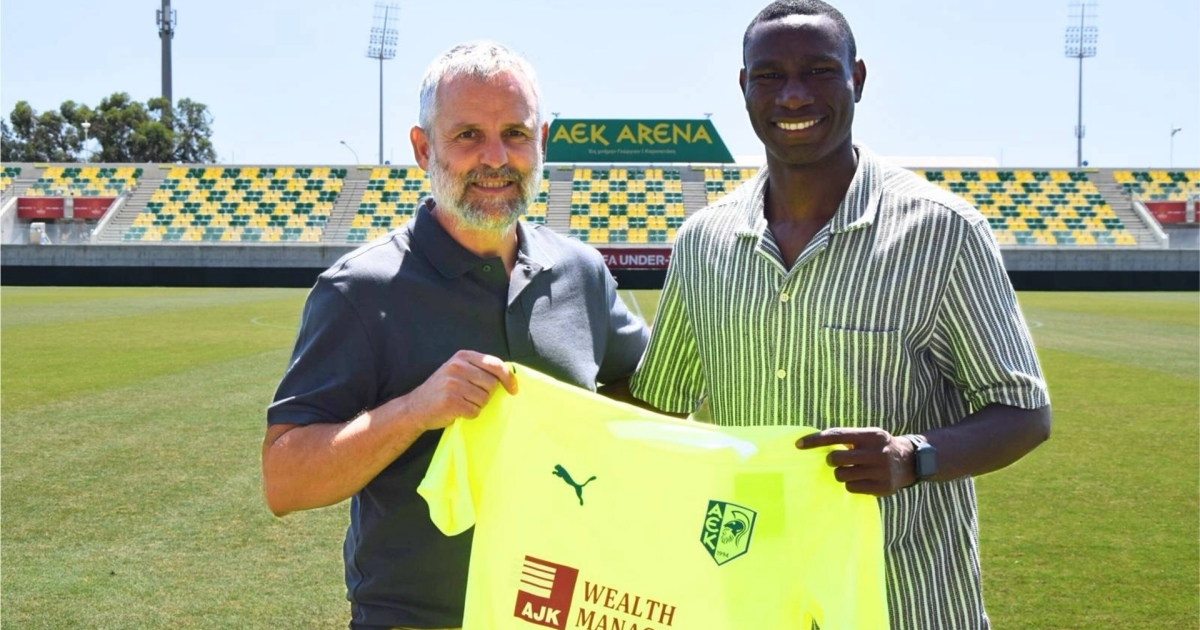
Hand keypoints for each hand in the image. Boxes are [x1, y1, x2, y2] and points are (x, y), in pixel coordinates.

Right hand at [403, 350, 517, 431]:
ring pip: (484, 399)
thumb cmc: (442, 390)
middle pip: (492, 384)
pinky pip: (474, 411)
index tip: (513, 389)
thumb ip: (478, 369)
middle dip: (486, 394)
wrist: (415, 407)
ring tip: (461, 403)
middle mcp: (457, 367)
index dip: (508, 377)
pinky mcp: (451, 401)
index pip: (494, 364)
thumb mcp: (457, 371)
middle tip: (470, 397)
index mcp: (462, 356)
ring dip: (476, 405)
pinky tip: (457, 411)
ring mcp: (453, 384)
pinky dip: (469, 414)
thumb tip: (508, 377)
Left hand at [796, 428, 914, 496]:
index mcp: (871, 435)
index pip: (836, 435)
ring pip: (841, 475)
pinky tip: (861, 479)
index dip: (815, 440)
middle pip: (836, 458)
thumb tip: (816, 442)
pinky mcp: (882, 487)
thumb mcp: (868, 436)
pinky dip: (851, 484)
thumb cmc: (879, 446)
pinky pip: (851, 488)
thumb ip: (847, 438)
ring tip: (852, 469)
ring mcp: (881, 471)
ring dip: (841, 473)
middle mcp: (877, 452)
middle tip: (837, 460)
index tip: (799, 445)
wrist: (910, 461)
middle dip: (831, 460)